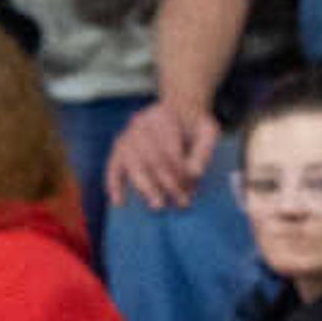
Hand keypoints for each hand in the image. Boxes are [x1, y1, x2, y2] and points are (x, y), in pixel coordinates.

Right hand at [104, 94, 218, 209]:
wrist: (179, 114)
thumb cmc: (194, 127)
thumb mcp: (208, 132)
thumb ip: (203, 151)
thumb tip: (194, 174)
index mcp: (164, 116)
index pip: (169, 149)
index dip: (180, 171)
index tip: (192, 186)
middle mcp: (141, 123)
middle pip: (151, 158)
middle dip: (168, 183)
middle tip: (182, 203)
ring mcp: (128, 135)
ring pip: (133, 164)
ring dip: (146, 188)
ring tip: (158, 206)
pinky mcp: (120, 148)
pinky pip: (113, 165)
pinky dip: (114, 183)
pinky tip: (120, 202)